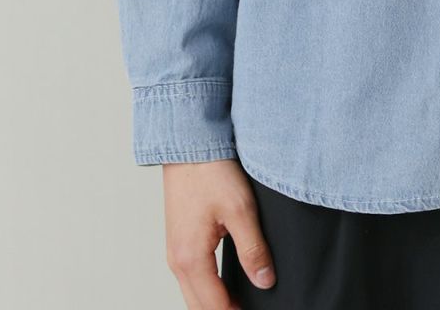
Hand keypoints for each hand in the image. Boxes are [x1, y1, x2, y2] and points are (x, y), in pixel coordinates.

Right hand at [162, 159, 275, 309]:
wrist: (189, 145)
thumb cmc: (211, 172)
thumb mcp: (241, 211)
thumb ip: (253, 250)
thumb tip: (264, 281)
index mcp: (191, 258)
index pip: (215, 306)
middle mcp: (177, 260)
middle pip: (199, 306)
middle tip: (248, 309)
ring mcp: (175, 251)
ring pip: (192, 294)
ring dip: (213, 303)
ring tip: (239, 303)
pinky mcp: (178, 240)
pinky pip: (189, 278)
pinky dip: (205, 288)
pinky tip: (223, 285)